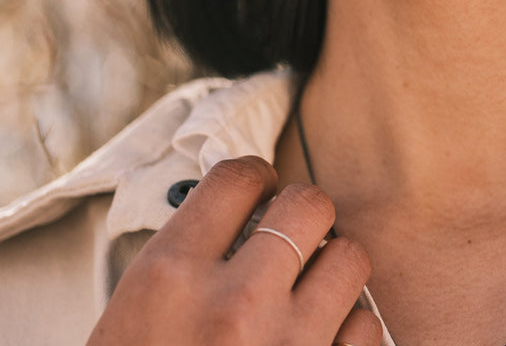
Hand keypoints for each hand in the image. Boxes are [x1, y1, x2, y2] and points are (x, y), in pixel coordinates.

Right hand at [86, 156, 380, 345]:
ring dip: (333, 273)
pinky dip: (350, 332)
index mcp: (171, 280)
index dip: (253, 180)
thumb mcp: (135, 323)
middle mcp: (234, 304)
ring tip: (306, 298)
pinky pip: (368, 325)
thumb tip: (245, 212)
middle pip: (309, 203)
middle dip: (303, 217)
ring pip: (351, 256)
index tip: (257, 194)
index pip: (237, 177)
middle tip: (290, 240)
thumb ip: (189, 263)